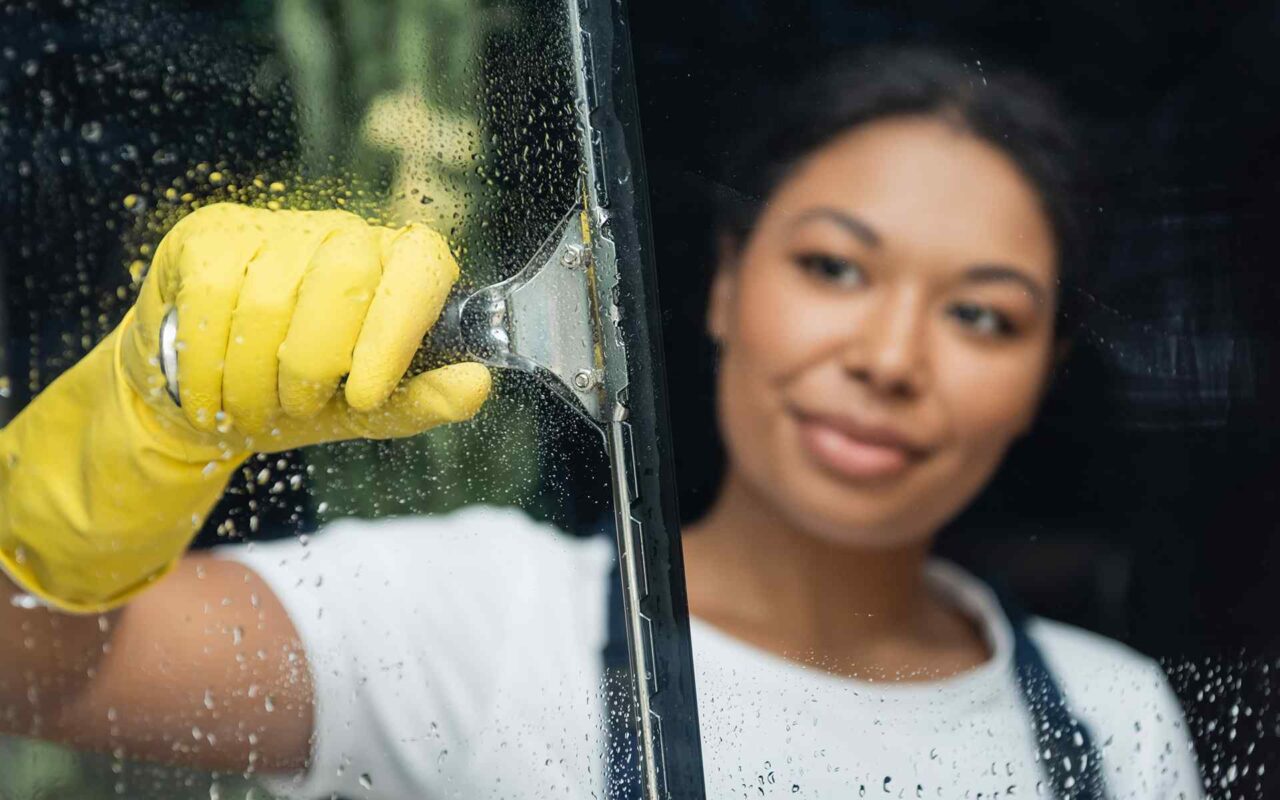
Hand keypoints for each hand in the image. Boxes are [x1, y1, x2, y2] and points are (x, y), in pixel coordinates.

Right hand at [0, 202, 489, 611]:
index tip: (365, 394)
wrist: (208, 399)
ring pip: (268, 298)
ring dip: (253, 379)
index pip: (422, 266)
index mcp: (400, 268)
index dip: (396, 330)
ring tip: (251, 406)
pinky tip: (209, 392)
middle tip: (295, 407)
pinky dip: (206, 364)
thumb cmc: (303, 398)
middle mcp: (345, 234)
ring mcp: (276, 228)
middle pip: (344, 279)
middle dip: (311, 366)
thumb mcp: (372, 412)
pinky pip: (209, 296)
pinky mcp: (210, 236)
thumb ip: (426, 399)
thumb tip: (476, 381)